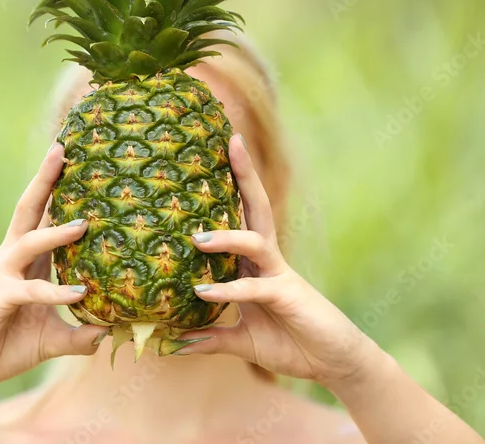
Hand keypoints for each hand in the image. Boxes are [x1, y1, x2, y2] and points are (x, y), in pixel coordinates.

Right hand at [0, 143, 108, 428]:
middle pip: (28, 208)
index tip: (77, 156)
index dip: (57, 186)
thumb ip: (82, 334)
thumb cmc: (10, 345)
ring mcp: (2, 275)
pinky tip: (79, 292)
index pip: (44, 213)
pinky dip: (55, 292)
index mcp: (28, 259)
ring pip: (28, 242)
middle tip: (63, 149)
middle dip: (45, 179)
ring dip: (55, 231)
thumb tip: (113, 333)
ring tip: (83, 223)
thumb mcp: (55, 339)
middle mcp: (12, 257)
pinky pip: (30, 290)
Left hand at [178, 135, 384, 390]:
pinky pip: (256, 286)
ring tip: (196, 238)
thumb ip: (209, 338)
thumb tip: (174, 341)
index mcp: (253, 263)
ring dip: (225, 236)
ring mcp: (279, 274)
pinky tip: (203, 292)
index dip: (231, 184)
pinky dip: (229, 289)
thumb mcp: (241, 341)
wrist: (332, 364)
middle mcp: (267, 260)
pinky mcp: (288, 296)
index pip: (241, 213)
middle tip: (229, 142)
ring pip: (255, 241)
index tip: (214, 152)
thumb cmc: (290, 344)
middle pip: (256, 207)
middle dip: (244, 174)